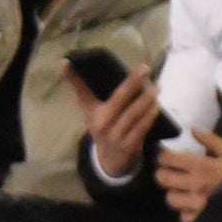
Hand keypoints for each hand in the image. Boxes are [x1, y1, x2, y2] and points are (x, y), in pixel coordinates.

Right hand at [68, 60, 163, 178]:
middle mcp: (102, 124)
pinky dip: (150, 114)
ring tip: (156, 85)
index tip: (65, 62)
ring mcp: (116, 136)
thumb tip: (66, 63)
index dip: (72, 77)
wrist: (109, 160)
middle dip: (133, 82)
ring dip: (147, 97)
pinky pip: (142, 127)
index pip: (82, 91)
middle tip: (145, 68)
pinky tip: (156, 104)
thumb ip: (83, 88)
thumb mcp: (89, 110)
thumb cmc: (101, 126)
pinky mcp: (131, 145)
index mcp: (92, 113)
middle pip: (119, 98)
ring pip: (134, 113)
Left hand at [156, 128, 221, 221]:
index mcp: (201, 166)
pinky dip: (184, 213)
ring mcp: (196, 204)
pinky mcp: (200, 219)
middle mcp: (195, 184)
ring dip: (173, 194)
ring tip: (179, 191)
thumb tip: (192, 129)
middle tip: (166, 173)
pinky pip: (183, 217)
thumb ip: (211, 140)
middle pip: (164, 179)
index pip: (170, 159)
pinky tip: (189, 208)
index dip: (163, 157)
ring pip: (170, 199)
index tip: (165, 157)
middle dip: (162, 174)